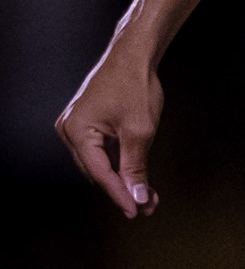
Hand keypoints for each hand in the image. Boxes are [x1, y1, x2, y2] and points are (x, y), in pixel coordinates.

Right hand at [56, 47, 162, 218]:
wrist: (132, 57)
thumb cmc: (134, 86)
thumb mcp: (140, 131)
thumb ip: (137, 167)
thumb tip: (138, 197)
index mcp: (77, 131)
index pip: (99, 173)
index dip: (119, 195)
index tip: (137, 212)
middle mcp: (71, 131)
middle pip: (98, 172)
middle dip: (124, 191)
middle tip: (148, 208)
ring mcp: (79, 129)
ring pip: (102, 165)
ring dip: (125, 181)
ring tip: (149, 199)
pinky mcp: (90, 127)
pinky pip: (105, 154)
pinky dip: (122, 166)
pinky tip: (140, 181)